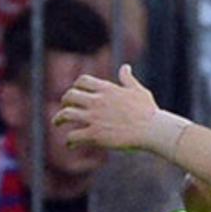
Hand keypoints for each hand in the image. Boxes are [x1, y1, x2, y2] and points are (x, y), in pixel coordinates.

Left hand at [56, 65, 171, 151]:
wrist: (152, 130)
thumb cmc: (148, 111)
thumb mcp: (139, 91)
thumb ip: (128, 79)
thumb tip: (125, 67)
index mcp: (107, 89)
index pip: (82, 81)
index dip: (76, 86)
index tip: (76, 92)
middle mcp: (97, 101)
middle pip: (70, 96)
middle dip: (65, 101)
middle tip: (65, 107)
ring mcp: (94, 118)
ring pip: (66, 114)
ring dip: (58, 119)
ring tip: (57, 123)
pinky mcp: (95, 134)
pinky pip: (73, 136)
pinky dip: (69, 140)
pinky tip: (71, 144)